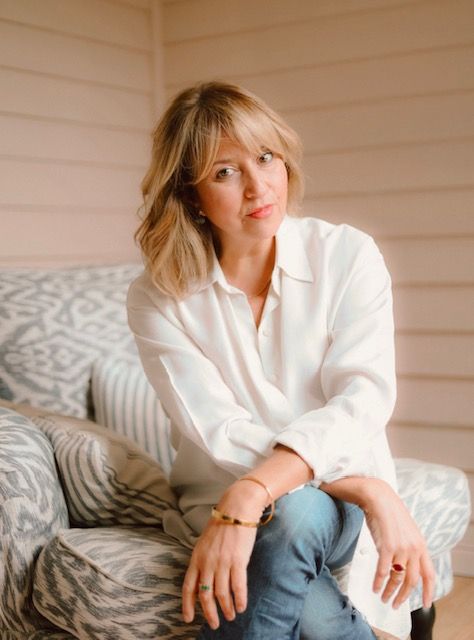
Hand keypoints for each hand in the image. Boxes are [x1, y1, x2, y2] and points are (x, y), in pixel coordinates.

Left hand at [182, 482, 266, 629]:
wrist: (237, 508)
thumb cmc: (222, 524)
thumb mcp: (205, 542)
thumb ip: (203, 561)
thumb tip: (204, 580)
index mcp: (197, 557)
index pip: (188, 586)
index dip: (187, 605)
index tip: (188, 618)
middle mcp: (207, 562)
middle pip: (205, 595)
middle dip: (209, 613)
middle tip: (215, 623)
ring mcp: (222, 562)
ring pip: (221, 594)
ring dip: (227, 609)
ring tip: (231, 616)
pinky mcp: (238, 560)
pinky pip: (238, 586)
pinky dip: (240, 600)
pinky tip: (242, 607)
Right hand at [359, 479, 434, 609]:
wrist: (378, 496)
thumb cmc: (389, 512)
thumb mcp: (407, 531)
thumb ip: (409, 548)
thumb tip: (405, 567)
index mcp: (421, 545)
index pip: (429, 574)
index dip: (429, 592)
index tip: (426, 604)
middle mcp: (414, 548)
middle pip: (411, 581)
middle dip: (403, 596)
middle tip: (394, 604)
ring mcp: (401, 547)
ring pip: (397, 578)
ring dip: (389, 591)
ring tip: (383, 596)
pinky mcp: (387, 546)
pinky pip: (383, 571)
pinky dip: (378, 582)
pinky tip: (375, 586)